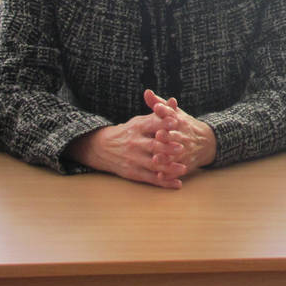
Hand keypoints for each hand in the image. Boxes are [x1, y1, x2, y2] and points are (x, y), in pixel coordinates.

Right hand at [66, 103, 186, 189]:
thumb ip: (159, 113)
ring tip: (183, 169)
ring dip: (168, 168)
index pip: (151, 124)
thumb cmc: (130, 131)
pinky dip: (164, 182)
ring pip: (152, 164)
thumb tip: (174, 101)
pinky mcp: (133, 172)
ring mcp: (133, 159)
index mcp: (138, 127)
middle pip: (152, 146)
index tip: (176, 121)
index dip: (164, 123)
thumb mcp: (141, 120)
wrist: (102, 148)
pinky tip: (177, 184)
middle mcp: (135, 143)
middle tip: (181, 148)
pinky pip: (150, 178)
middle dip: (166, 148)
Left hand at [145, 89, 216, 178]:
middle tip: (158, 135)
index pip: (172, 115)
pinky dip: (170, 174)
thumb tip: (146, 92)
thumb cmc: (184, 126)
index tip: (157, 109)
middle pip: (175, 136)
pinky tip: (160, 176)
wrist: (207, 142)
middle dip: (167, 136)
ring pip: (176, 154)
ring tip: (156, 159)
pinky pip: (178, 170)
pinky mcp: (186, 164)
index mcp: (180, 122)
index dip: (165, 112)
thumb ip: (159, 103)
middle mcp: (184, 136)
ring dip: (166, 157)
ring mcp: (186, 150)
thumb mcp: (175, 114)